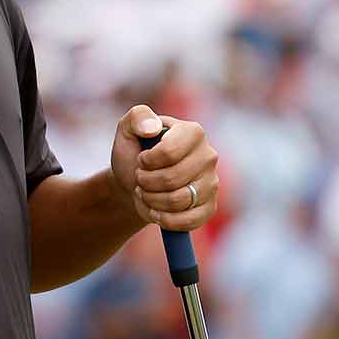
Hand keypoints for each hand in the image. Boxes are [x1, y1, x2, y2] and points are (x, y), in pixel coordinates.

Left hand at [111, 104, 218, 232]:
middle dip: (146, 182)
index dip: (147, 161)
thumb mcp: (127, 130)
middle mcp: (208, 156)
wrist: (135, 182)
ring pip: (178, 201)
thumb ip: (137, 117)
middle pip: (172, 179)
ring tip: (146, 191)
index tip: (141, 160)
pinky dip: (164, 219)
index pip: (169, 152)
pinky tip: (156, 210)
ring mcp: (211, 183)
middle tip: (140, 178)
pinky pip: (188, 221)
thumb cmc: (134, 153)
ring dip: (152, 200)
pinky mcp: (209, 207)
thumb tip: (152, 128)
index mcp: (193, 132)